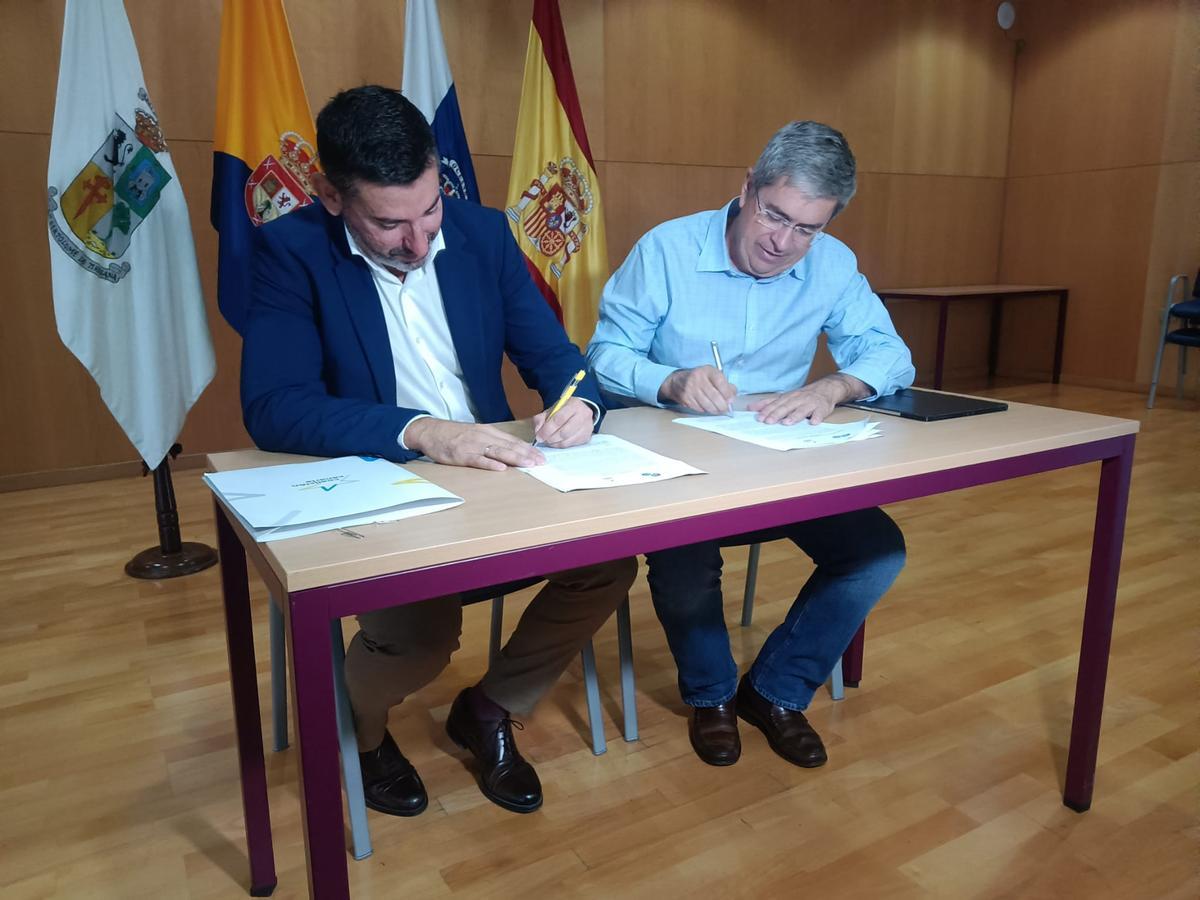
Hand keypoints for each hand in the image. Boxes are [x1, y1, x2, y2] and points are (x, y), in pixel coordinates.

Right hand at [404, 419, 544, 470]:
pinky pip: (478, 460)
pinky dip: (490, 464)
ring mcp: (473, 446)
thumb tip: (511, 450)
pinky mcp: (461, 455)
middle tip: (541, 463)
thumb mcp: (477, 433)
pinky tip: (501, 468)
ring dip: (515, 458)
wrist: (431, 431)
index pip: (513, 441)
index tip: (542, 456)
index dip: (528, 449)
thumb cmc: (455, 434)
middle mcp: (484, 437)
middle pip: (509, 446)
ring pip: (498, 452)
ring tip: (528, 464)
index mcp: (488, 432)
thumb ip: (492, 441)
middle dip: (527, 455)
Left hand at [532, 397, 592, 447]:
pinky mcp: (586, 437)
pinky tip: (556, 442)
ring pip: (567, 441)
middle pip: (564, 432)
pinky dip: (560, 445)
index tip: (539, 435)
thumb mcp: (552, 409)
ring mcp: (587, 428)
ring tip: (548, 441)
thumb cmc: (564, 410)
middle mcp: (583, 416)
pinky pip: (570, 445)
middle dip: (550, 438)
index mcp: (574, 405)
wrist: (579, 412)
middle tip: (542, 440)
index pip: (559, 419)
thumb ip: (541, 418)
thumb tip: (537, 430)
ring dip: (554, 443)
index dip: (547, 429)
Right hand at [658, 366, 736, 414]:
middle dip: (722, 405)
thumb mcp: (712, 375)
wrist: (677, 381)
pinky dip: (706, 410)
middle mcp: (698, 378)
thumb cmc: (700, 379)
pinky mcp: (686, 398)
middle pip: (715, 396)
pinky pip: (700, 409)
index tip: (731, 400)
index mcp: (707, 370)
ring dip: (715, 410)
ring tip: (718, 410)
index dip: (727, 393)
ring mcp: (690, 389)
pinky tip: (708, 407)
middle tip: (726, 408)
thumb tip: (733, 396)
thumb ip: (725, 384)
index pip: (720, 382)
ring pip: (708, 405)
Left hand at [747, 374, 868, 424]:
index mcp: (788, 397)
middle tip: (768, 421)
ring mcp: (811, 403)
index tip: (759, 417)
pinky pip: (820, 413)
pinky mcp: (822, 408)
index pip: (776, 404)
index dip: (767, 410)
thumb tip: (751, 408)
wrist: (826, 388)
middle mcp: (798, 399)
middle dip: (777, 414)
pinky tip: (813, 422)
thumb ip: (769, 403)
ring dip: (795, 416)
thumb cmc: (802, 396)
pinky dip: (817, 417)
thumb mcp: (785, 397)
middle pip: (786, 407)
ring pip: (802, 410)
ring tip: (787, 422)